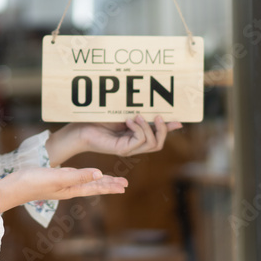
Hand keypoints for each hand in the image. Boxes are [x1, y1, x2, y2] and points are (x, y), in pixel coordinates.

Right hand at [0, 167, 127, 212]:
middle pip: (93, 186)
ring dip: (99, 181)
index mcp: (71, 189)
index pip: (96, 187)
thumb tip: (99, 174)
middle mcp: (68, 188)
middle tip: (124, 184)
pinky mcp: (53, 180)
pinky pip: (75, 178)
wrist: (13, 187)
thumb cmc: (33, 182)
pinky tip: (84, 174)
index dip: (110, 186)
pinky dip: (85, 176)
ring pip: (85, 182)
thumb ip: (78, 176)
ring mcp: (60, 185)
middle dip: (108, 184)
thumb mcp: (58, 177)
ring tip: (109, 180)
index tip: (124, 186)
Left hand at [45, 115, 181, 165]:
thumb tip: (160, 110)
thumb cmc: (99, 118)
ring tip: (138, 116)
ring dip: (149, 128)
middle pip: (158, 144)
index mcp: (136, 136)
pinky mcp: (122, 149)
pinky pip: (139, 141)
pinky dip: (139, 129)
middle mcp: (134, 145)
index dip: (169, 129)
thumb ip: (141, 114)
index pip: (158, 136)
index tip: (179, 120)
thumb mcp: (124, 113)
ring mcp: (129, 149)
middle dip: (163, 130)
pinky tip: (129, 121)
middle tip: (158, 115)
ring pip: (152, 144)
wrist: (81, 126)